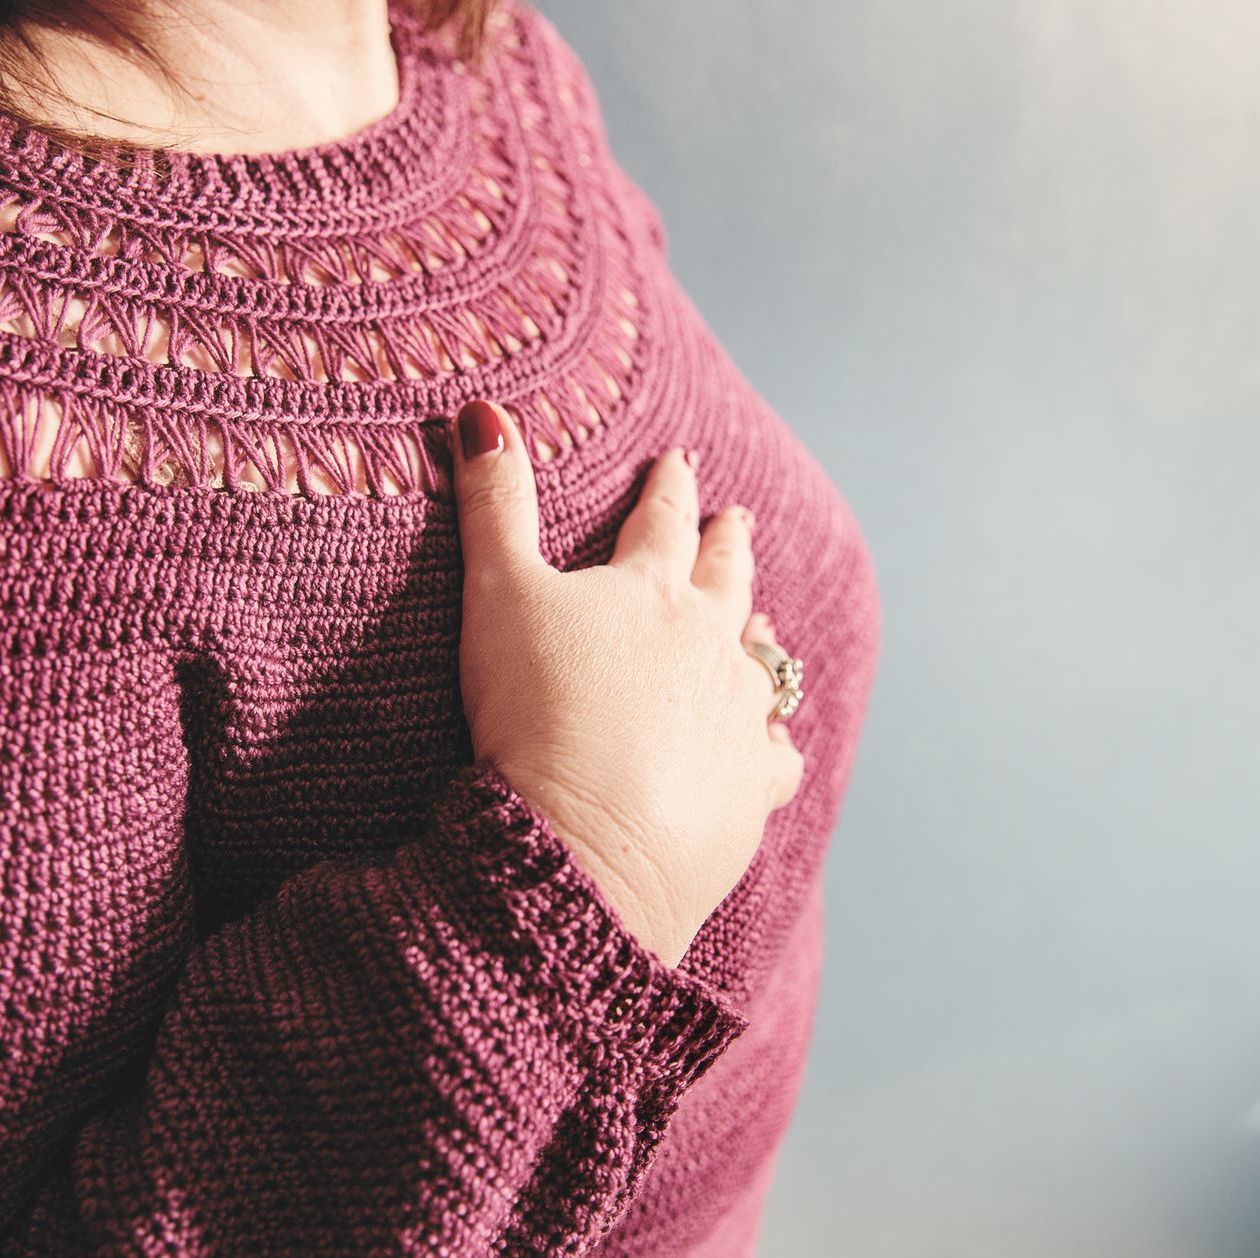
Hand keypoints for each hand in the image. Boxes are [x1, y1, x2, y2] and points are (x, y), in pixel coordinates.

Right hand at [445, 400, 804, 967]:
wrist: (586, 841)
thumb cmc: (534, 711)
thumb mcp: (497, 594)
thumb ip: (494, 504)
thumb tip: (484, 413)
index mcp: (651, 591)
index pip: (663, 522)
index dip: (668, 489)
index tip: (679, 463)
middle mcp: (710, 645)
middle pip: (727, 580)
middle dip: (727, 545)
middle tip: (737, 520)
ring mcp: (738, 717)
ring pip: (761, 663)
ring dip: (758, 636)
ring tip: (763, 623)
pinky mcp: (751, 788)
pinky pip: (776, 755)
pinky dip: (774, 742)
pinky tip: (771, 742)